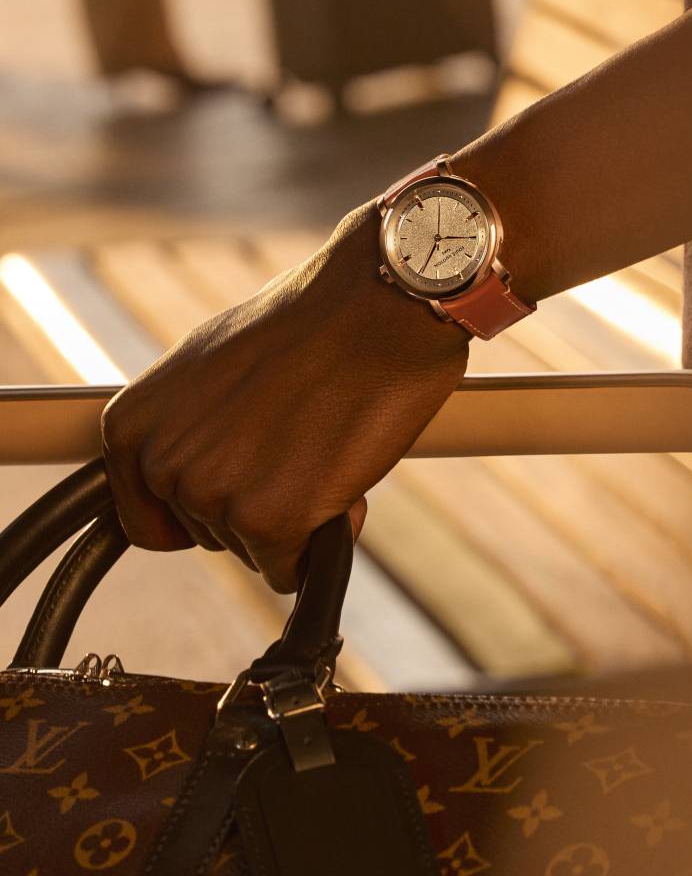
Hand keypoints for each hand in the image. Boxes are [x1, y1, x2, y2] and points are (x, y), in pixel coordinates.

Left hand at [100, 205, 468, 590]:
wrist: (375, 305)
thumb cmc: (309, 324)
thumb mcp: (210, 366)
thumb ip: (188, 428)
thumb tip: (199, 471)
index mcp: (132, 426)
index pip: (150, 519)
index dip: (209, 503)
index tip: (245, 479)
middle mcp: (160, 465)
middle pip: (208, 536)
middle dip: (258, 503)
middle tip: (300, 437)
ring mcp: (212, 496)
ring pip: (253, 552)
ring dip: (295, 516)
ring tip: (321, 441)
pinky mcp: (269, 521)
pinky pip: (291, 570)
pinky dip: (324, 537)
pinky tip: (341, 475)